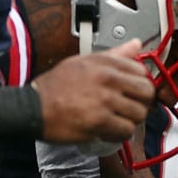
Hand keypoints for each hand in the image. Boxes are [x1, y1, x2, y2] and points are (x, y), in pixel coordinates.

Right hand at [32, 40, 151, 146]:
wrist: (32, 107)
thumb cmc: (55, 86)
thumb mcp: (83, 61)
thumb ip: (113, 54)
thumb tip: (136, 44)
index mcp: (105, 63)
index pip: (141, 72)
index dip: (140, 84)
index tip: (134, 92)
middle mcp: (108, 79)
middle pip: (146, 92)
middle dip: (142, 103)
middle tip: (131, 109)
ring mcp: (105, 100)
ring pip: (139, 113)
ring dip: (132, 120)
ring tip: (120, 121)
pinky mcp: (99, 121)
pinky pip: (125, 130)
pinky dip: (121, 133)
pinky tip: (112, 131)